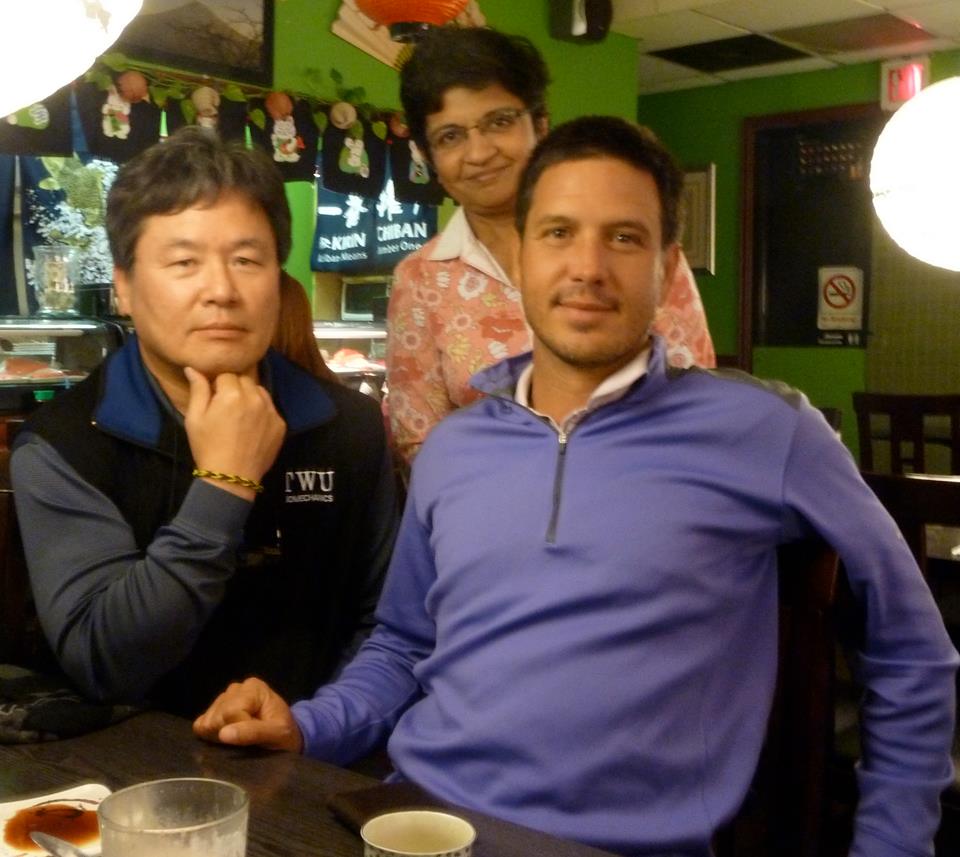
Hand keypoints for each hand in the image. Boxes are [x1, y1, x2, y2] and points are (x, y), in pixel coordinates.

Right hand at [184, 368, 285, 498]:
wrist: (232, 477)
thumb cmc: (208, 447)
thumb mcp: (195, 418)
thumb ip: (198, 390)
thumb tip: (193, 368)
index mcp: (232, 394)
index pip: (226, 375)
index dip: (218, 385)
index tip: (214, 398)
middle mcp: (255, 398)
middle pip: (245, 380)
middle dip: (235, 388)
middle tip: (226, 407)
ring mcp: (271, 411)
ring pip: (260, 391)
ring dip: (250, 397)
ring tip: (240, 416)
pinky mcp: (281, 424)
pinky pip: (270, 408)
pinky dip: (262, 411)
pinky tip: (252, 427)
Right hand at [193, 677, 302, 751]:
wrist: (285, 737)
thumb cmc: (285, 734)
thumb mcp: (277, 734)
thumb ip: (253, 732)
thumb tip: (223, 734)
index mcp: (253, 687)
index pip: (230, 712)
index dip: (239, 730)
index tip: (255, 737)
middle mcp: (237, 688)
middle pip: (217, 716)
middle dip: (228, 733)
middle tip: (246, 739)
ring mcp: (225, 697)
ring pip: (207, 721)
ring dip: (221, 735)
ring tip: (240, 737)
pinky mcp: (216, 709)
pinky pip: (201, 724)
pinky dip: (210, 734)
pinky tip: (228, 735)